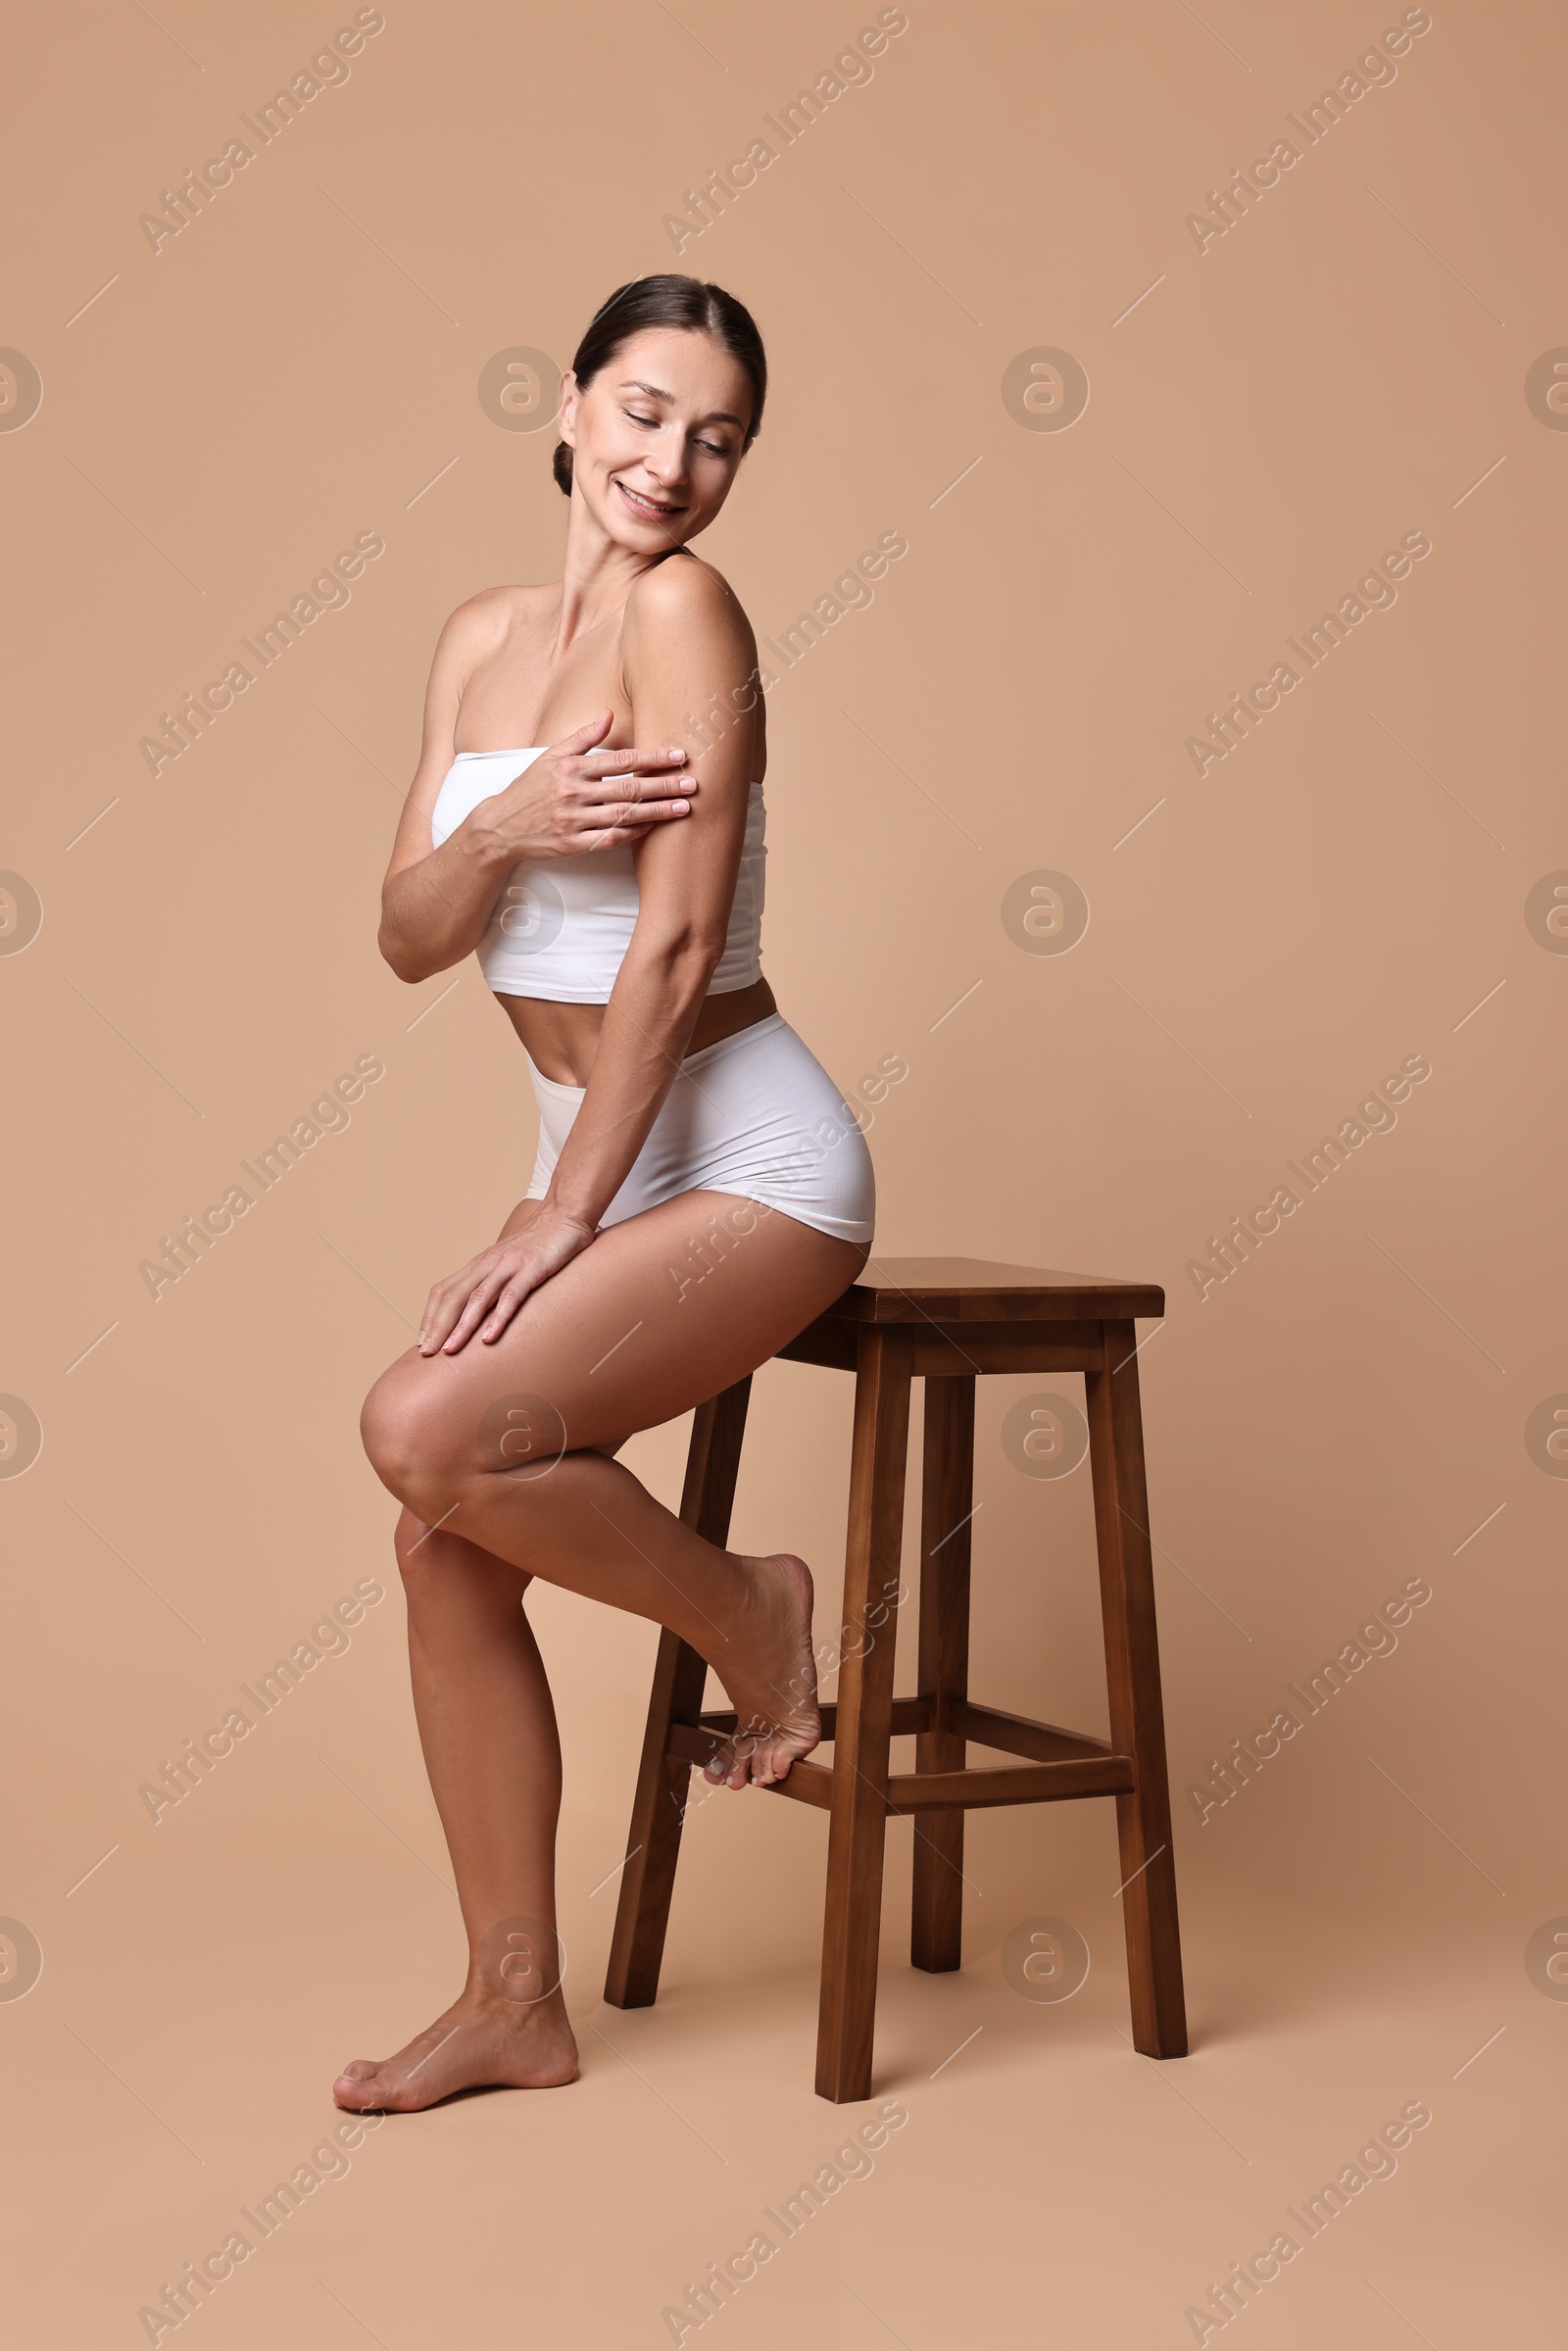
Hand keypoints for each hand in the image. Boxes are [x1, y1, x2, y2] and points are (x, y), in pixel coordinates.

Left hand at [418, 1204, 595, 1354]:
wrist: (566, 1214)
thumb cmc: (540, 1242)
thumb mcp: (510, 1260)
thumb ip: (495, 1280)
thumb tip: (483, 1307)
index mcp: (480, 1263)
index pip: (444, 1290)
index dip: (430, 1316)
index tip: (423, 1340)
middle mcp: (488, 1263)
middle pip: (453, 1296)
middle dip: (437, 1326)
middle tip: (428, 1353)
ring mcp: (509, 1264)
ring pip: (477, 1298)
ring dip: (461, 1326)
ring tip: (450, 1350)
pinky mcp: (532, 1268)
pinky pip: (511, 1296)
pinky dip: (497, 1318)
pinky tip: (488, 1338)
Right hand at [467, 710, 693, 862]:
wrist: (500, 827)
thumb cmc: (529, 789)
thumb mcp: (551, 756)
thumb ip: (583, 737)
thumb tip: (608, 714)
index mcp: (571, 769)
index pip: (621, 760)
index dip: (652, 758)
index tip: (678, 755)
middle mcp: (574, 794)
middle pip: (629, 788)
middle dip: (664, 785)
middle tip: (691, 782)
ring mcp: (574, 821)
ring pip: (624, 815)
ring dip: (657, 811)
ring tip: (684, 807)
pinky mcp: (573, 845)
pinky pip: (610, 839)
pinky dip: (633, 833)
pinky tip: (653, 827)